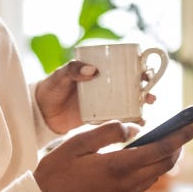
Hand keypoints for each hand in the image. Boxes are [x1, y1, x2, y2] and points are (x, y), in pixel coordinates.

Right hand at [33, 118, 192, 191]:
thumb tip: (134, 129)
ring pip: (153, 177)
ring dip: (162, 160)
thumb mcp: (76, 143)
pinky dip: (145, 171)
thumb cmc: (54, 172)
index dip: (181, 135)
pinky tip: (140, 161)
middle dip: (178, 146)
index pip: (159, 149)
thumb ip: (107, 132)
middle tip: (188, 129)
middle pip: (163, 164)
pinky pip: (139, 186)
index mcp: (116, 166)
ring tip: (168, 142)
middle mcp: (125, 185)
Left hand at [35, 60, 158, 132]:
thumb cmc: (51, 87)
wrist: (41, 112)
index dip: (141, 68)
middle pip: (133, 85)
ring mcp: (105, 102)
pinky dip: (131, 121)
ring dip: (142, 106)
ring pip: (130, 102)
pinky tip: (138, 125)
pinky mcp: (101, 118)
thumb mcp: (60, 75)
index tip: (147, 73)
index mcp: (100, 70)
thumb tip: (92, 70)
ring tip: (147, 111)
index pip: (125, 66)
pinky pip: (120, 119)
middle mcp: (107, 86)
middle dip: (147, 89)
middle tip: (150, 95)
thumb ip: (73, 69)